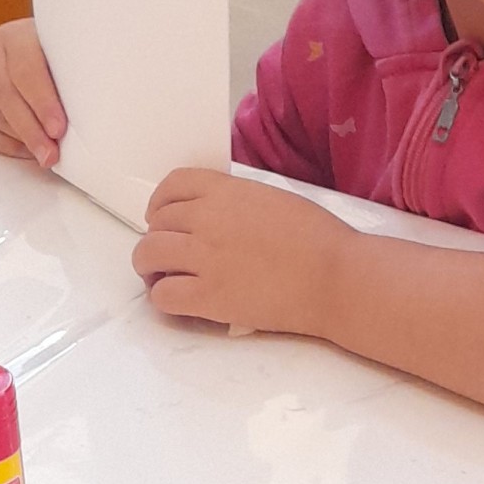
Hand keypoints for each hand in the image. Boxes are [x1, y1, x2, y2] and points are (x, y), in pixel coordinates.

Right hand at [0, 19, 66, 165]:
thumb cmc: (51, 49)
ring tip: (42, 153)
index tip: (58, 128)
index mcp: (18, 37)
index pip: (27, 72)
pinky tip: (24, 149)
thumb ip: (71, 75)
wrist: (27, 41)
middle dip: (31, 130)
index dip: (43, 104)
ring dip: (19, 139)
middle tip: (50, 152)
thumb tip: (90, 112)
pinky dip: (4, 142)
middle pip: (7, 95)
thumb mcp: (63, 51)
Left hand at [133, 169, 347, 333]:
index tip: (163, 216)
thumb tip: (215, 216)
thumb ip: (236, 202)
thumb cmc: (319, 237)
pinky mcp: (207, 296)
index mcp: (226, 190)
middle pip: (156, 223)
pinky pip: (162, 295)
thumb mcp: (273, 198)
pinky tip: (180, 299)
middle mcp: (207, 219)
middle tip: (171, 254)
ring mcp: (203, 258)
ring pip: (147, 255)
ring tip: (163, 277)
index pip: (172, 184)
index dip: (160, 202)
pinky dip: (163, 297)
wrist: (336, 276)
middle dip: (158, 237)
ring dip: (150, 267)